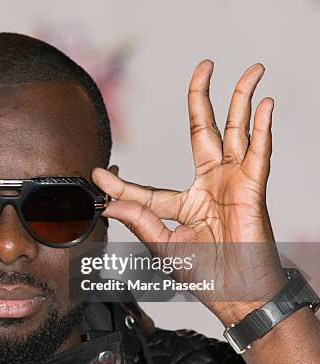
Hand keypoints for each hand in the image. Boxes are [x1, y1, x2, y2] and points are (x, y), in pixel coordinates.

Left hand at [91, 60, 286, 322]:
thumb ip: (140, 221)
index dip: (123, 185)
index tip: (98, 174)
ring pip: (237, 132)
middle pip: (204, 131)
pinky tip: (265, 104)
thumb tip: (108, 202)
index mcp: (184, 204)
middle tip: (203, 67)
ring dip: (243, 99)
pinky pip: (259, 154)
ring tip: (249, 70)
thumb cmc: (207, 276)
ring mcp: (232, 184)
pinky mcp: (252, 190)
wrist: (240, 297)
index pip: (149, 187)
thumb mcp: (165, 248)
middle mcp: (209, 186)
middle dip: (202, 97)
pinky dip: (263, 129)